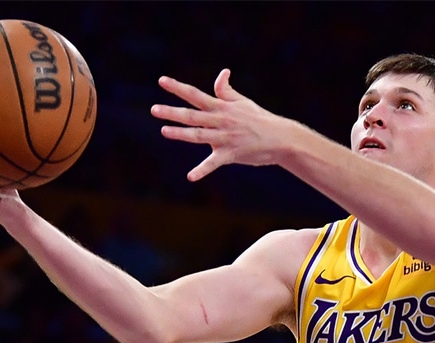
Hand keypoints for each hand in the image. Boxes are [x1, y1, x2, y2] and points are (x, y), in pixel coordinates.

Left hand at [152, 69, 288, 180]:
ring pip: (199, 135)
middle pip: (192, 115)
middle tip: (154, 109)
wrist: (281, 138)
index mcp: (222, 107)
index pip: (195, 95)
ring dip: (181, 134)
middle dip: (172, 112)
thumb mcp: (243, 102)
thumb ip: (226, 90)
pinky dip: (202, 171)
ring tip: (164, 131)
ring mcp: (225, 138)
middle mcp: (221, 121)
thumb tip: (222, 73)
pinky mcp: (231, 154)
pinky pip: (214, 163)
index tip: (161, 81)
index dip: (178, 88)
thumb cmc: (260, 119)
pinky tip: (190, 177)